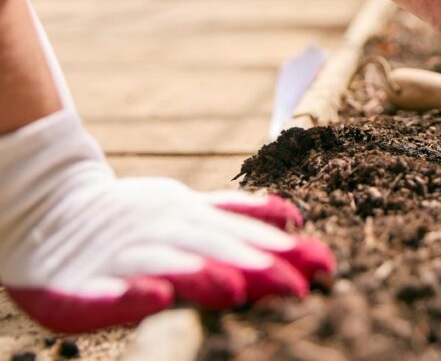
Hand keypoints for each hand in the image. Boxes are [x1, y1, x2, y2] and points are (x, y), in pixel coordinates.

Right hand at [0, 110, 332, 332]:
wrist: (49, 209)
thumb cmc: (133, 217)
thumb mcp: (188, 210)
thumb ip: (238, 216)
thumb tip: (294, 214)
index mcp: (187, 220)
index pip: (241, 236)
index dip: (281, 250)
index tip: (324, 265)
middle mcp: (160, 235)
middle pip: (212, 250)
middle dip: (255, 267)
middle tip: (297, 284)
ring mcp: (120, 258)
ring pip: (165, 266)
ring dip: (200, 276)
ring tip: (235, 288)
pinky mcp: (77, 284)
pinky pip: (103, 293)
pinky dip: (127, 295)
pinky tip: (155, 298)